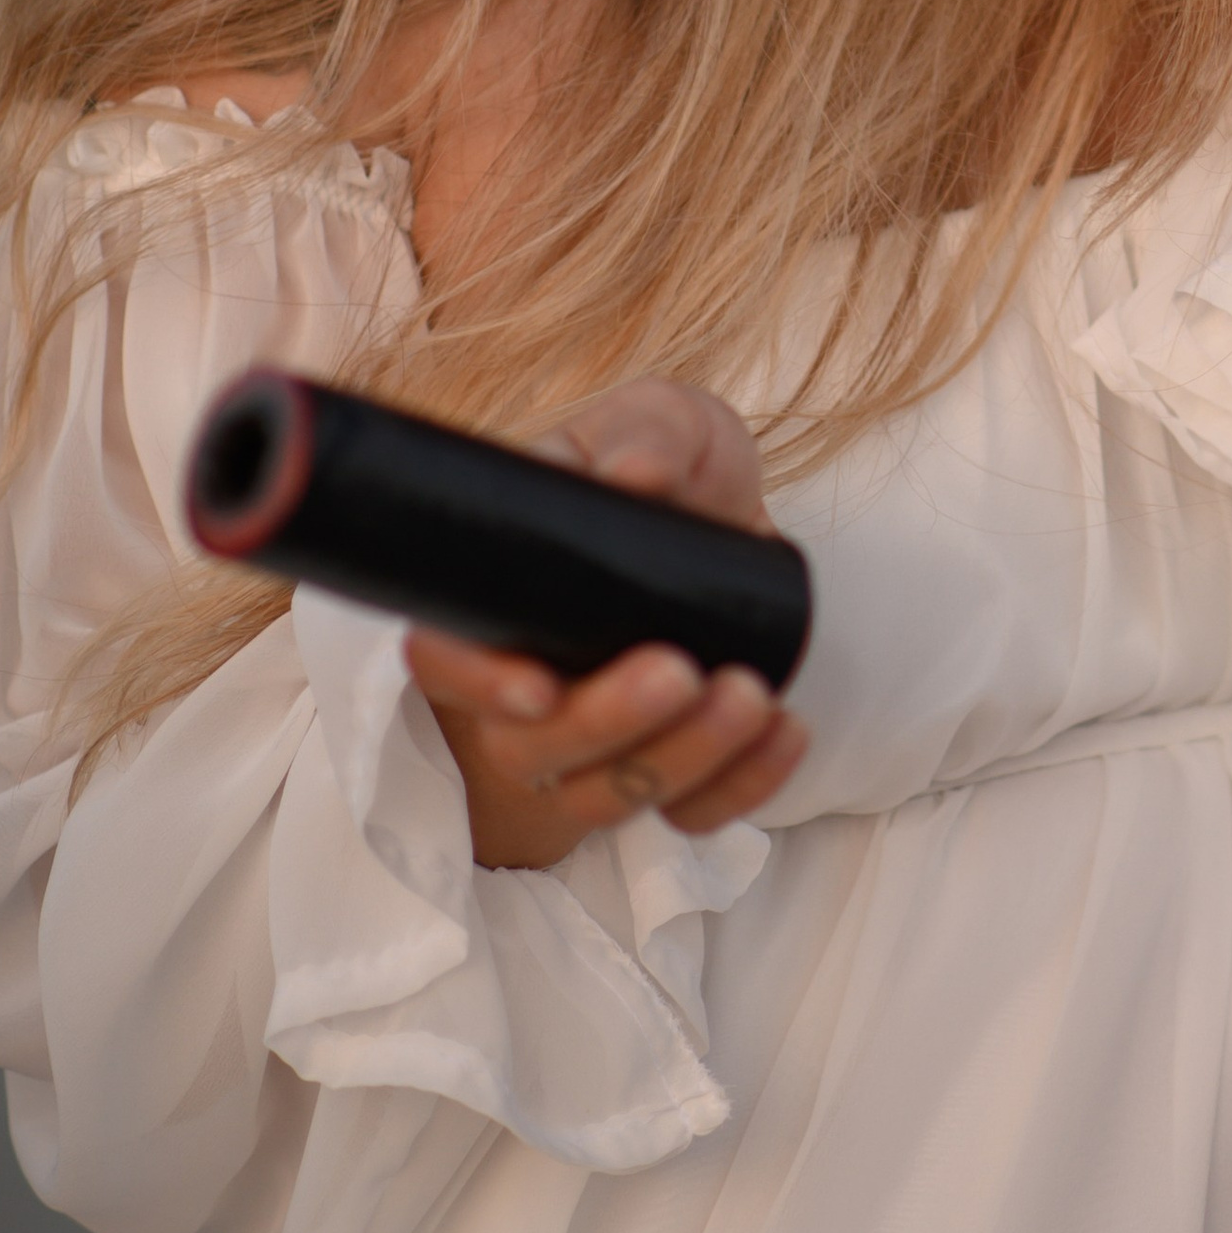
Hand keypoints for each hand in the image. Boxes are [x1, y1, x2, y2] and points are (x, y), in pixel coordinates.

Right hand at [406, 380, 808, 871]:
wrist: (731, 508)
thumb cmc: (665, 460)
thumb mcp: (661, 420)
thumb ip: (645, 434)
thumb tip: (637, 475)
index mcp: (496, 600)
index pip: (444, 660)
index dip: (477, 685)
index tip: (538, 686)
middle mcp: (529, 688)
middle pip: (531, 748)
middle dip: (607, 723)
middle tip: (682, 671)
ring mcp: (594, 743)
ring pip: (607, 796)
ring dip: (682, 759)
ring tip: (751, 695)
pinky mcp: (668, 769)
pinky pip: (691, 812)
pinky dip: (742, 785)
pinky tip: (786, 730)